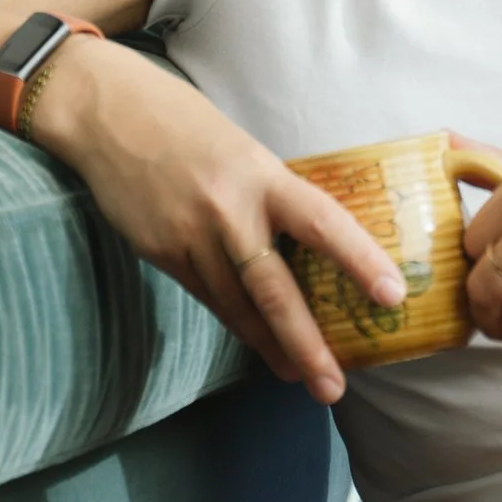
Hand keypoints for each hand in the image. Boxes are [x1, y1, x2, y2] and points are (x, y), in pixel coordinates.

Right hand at [35, 40, 399, 408]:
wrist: (109, 114)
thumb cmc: (187, 125)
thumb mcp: (244, 150)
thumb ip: (273, 195)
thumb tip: (310, 243)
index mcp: (261, 176)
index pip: (322, 223)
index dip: (360, 260)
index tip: (393, 295)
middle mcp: (227, 212)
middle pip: (273, 291)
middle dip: (306, 344)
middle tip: (333, 387)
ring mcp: (189, 238)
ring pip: (237, 307)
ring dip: (270, 346)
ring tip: (299, 376)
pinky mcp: (160, 254)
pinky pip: (207, 297)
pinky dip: (235, 322)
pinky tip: (255, 341)